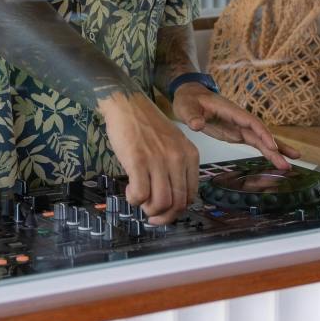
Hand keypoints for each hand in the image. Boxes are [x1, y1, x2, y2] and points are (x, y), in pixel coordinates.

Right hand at [98, 92, 199, 224]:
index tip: (165, 212)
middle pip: (177, 203)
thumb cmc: (147, 125)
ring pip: (161, 203)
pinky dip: (134, 199)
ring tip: (139, 200)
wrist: (127, 104)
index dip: (177, 210)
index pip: (191, 195)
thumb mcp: (173, 143)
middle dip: (163, 216)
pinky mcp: (138, 161)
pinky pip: (140, 194)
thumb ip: (176, 167)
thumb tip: (170, 199)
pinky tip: (130, 190)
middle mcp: (178, 159)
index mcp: (190, 155)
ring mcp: (158, 160)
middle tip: (150, 214)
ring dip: (148, 209)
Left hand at [171, 84, 299, 170]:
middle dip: (275, 148)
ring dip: (275, 152)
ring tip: (289, 165)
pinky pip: (256, 143)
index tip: (272, 146)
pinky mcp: (238, 134)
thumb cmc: (189, 99)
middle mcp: (240, 119)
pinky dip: (267, 151)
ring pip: (261, 140)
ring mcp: (240, 127)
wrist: (190, 96)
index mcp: (230, 110)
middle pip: (261, 133)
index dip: (262, 133)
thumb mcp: (186, 107)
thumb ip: (192, 116)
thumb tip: (197, 125)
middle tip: (287, 163)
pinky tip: (277, 159)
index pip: (251, 122)